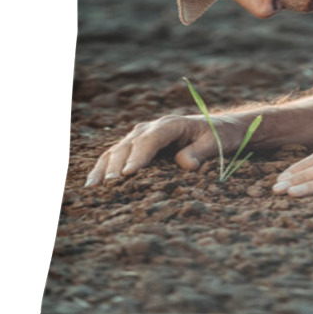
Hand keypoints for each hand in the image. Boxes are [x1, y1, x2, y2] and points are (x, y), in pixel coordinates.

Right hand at [84, 112, 253, 185]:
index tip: (127, 175)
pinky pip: (116, 154)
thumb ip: (200, 152)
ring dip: (104, 168)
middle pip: (129, 145)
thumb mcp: (215, 143)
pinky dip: (103, 167)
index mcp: (171, 124)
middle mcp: (152, 127)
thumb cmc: (219, 136)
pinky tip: (92, 183)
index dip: (137, 156)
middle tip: (108, 187)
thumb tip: (186, 165)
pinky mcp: (138, 144)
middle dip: (117, 165)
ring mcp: (142, 134)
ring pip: (117, 149)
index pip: (150, 140)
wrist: (220, 128)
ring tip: (92, 188)